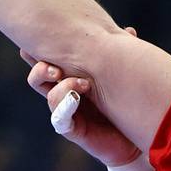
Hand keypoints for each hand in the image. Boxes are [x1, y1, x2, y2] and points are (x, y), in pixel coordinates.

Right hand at [23, 37, 138, 166]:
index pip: (48, 58)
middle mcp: (64, 93)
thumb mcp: (121, 74)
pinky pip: (60, 117)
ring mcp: (66, 111)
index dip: (41, 47)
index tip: (47, 35)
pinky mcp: (72, 129)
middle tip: (56, 66)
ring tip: (84, 84)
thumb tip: (129, 31)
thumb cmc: (125, 105)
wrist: (132, 140)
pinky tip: (76, 98)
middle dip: (40, 66)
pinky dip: (65, 106)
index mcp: (70, 76)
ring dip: (63, 86)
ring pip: (49, 95)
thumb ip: (120, 54)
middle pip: (38, 76)